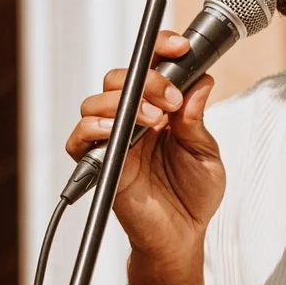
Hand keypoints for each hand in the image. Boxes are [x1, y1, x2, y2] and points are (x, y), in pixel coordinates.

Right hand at [64, 33, 224, 261]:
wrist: (182, 236)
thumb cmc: (193, 196)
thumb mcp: (206, 153)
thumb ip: (197, 119)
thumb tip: (200, 82)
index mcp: (158, 110)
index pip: (150, 69)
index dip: (160, 50)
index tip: (180, 48)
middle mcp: (132, 120)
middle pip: (119, 79)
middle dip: (146, 79)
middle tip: (171, 100)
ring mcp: (113, 141)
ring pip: (95, 102)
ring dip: (125, 102)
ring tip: (155, 120)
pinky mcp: (99, 164)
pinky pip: (79, 139)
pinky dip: (94, 128)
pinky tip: (119, 130)